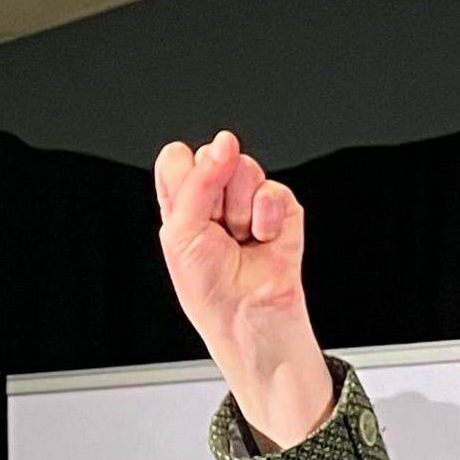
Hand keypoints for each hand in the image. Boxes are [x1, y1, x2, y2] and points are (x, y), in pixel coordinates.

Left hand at [151, 132, 333, 450]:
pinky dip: (266, 218)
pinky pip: (274, 190)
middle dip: (215, 194)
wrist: (248, 315)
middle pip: (215, 156)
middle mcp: (214, 197)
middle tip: (216, 228)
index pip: (178, 157)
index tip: (190, 203)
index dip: (186, 172)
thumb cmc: (208, 288)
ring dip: (240, 209)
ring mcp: (248, 201)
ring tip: (239, 237)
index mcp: (182, 201)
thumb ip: (197, 182)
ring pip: (245, 168)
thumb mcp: (181, 232)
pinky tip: (261, 238)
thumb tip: (224, 143)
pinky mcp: (281, 209)